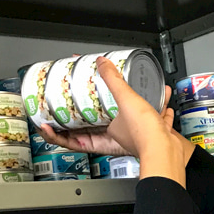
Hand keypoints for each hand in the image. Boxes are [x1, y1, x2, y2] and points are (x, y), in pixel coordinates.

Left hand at [38, 57, 195, 185]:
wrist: (169, 150)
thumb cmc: (146, 137)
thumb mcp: (124, 101)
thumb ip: (112, 81)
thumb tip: (102, 64)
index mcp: (103, 138)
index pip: (70, 141)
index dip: (55, 134)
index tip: (44, 124)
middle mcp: (116, 139)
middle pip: (94, 127)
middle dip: (85, 114)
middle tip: (74, 101)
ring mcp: (134, 136)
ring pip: (123, 122)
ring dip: (121, 109)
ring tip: (114, 95)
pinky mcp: (152, 133)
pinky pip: (151, 118)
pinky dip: (156, 107)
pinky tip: (161, 96)